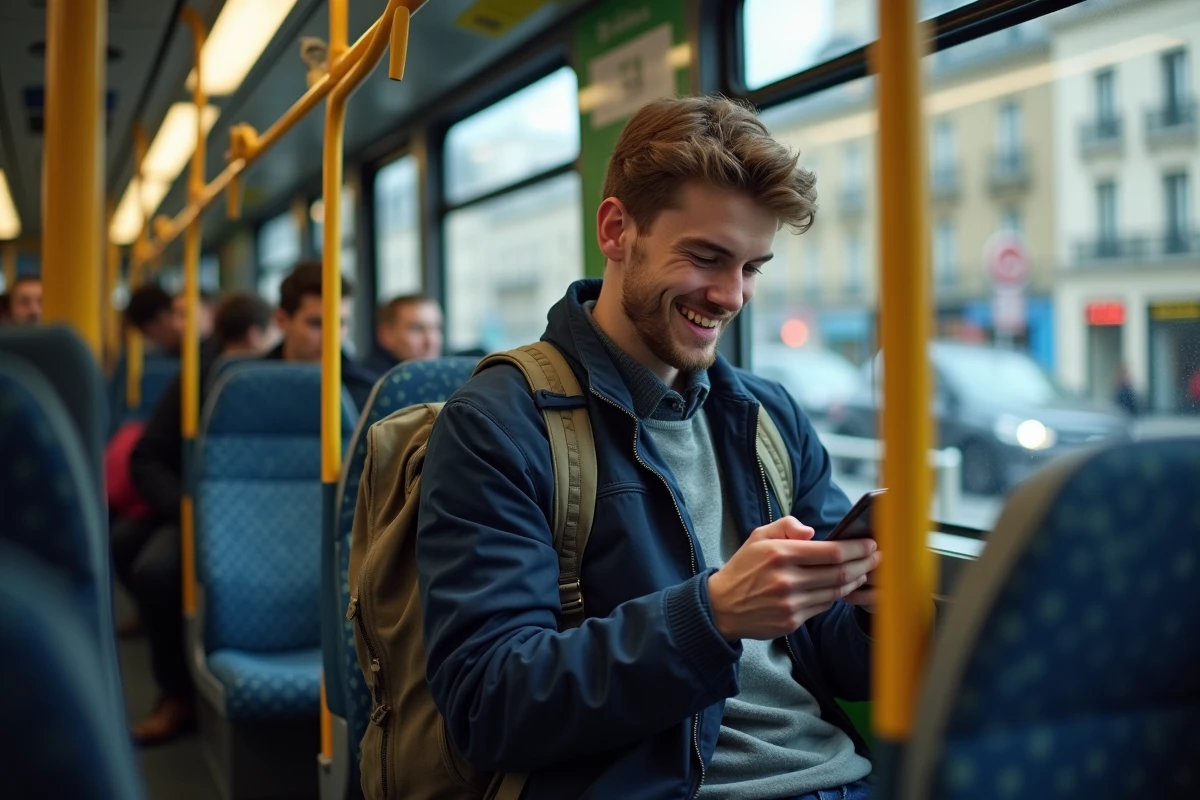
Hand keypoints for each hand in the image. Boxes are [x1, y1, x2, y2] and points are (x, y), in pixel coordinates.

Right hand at [706, 516, 880, 640]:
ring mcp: (790, 603)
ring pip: (835, 593)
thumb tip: (812, 532)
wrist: (722, 606)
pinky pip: (822, 607)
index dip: (857, 549)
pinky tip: (842, 588)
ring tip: (864, 571)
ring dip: (854, 582)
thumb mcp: (759, 537)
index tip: (870, 544)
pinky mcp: (791, 621)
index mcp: (780, 554)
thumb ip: (786, 527)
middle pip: (839, 574)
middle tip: (877, 557)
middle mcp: (786, 580)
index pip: (831, 552)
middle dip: (864, 564)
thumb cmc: (744, 567)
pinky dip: (835, 597)